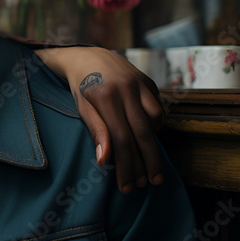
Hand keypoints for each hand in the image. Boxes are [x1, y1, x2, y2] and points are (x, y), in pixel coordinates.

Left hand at [35, 47, 164, 192]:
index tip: (127, 185)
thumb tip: (105, 160)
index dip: (126, 165)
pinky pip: (159, 109)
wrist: (88, 55)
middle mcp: (126, 89)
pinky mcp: (149, 81)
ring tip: (148, 161)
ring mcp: (140, 83)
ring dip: (153, 143)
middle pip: (143, 133)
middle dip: (148, 162)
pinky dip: (156, 125)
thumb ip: (96, 131)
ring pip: (155, 121)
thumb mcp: (81, 107)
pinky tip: (148, 136)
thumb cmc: (81, 86)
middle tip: (152, 183)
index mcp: (105, 96)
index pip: (121, 139)